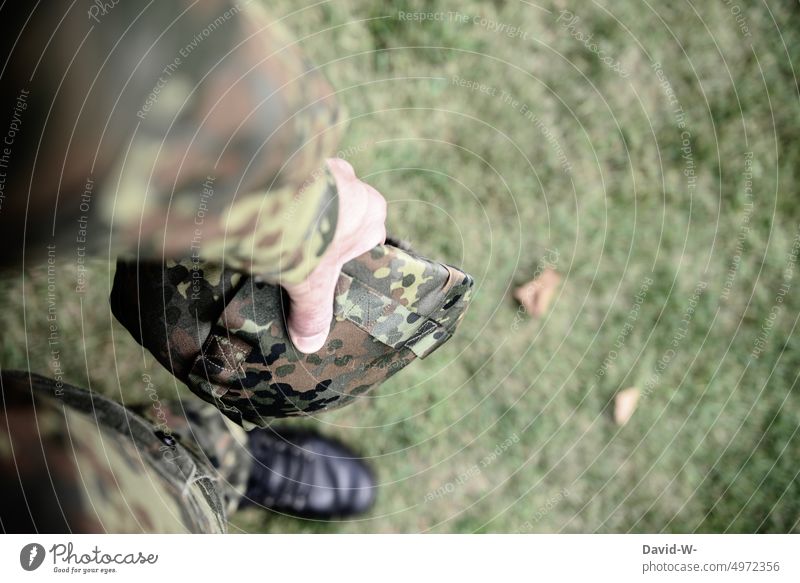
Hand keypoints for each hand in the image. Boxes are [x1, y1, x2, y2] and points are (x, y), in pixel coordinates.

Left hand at [284, 158, 386, 352]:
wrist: (276, 192)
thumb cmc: (307, 238)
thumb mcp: (309, 283)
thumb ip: (312, 310)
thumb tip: (311, 344)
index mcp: (370, 214)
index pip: (367, 232)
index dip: (347, 248)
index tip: (326, 260)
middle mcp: (353, 183)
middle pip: (338, 207)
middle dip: (318, 223)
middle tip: (293, 244)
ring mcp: (323, 162)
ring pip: (313, 186)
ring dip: (293, 202)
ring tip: (267, 225)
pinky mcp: (291, 150)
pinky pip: (286, 170)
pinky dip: (273, 185)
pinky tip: (253, 202)